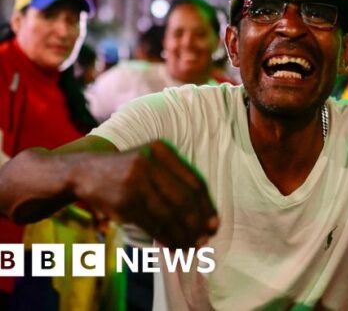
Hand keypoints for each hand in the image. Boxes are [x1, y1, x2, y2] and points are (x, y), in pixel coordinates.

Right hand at [72, 140, 218, 247]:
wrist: (83, 172)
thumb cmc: (126, 171)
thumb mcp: (151, 162)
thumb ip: (176, 179)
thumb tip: (204, 213)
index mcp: (161, 150)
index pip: (194, 182)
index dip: (207, 205)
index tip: (215, 222)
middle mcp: (149, 164)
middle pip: (184, 199)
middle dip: (198, 222)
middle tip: (206, 237)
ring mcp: (134, 183)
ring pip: (169, 214)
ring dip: (183, 234)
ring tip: (193, 245)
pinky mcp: (123, 202)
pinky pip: (152, 224)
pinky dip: (166, 237)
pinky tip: (174, 245)